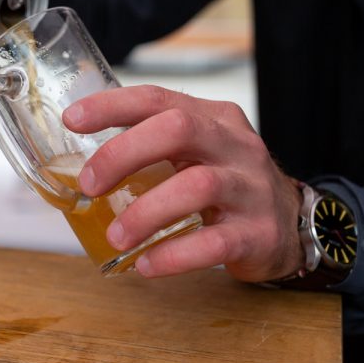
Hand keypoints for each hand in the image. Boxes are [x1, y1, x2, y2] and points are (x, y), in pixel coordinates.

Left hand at [61, 85, 303, 282]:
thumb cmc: (225, 183)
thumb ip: (149, 147)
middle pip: (178, 129)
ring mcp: (251, 188)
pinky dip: (174, 255)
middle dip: (123, 154)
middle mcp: (234, 145)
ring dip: (145, 213)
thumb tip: (77, 164)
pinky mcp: (258, 233)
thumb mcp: (194, 152)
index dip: (111, 106)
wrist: (291, 224)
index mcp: (212, 118)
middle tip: (89, 185)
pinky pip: (215, 243)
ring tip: (116, 236)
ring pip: (196, 186)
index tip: (72, 120)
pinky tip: (147, 264)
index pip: (157, 99)